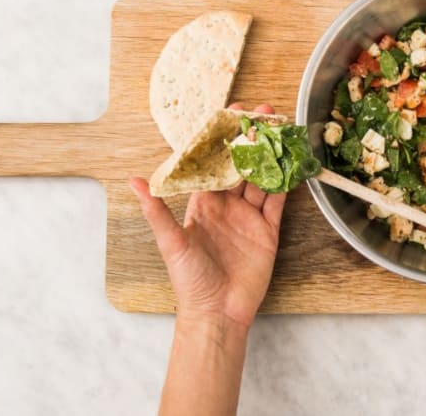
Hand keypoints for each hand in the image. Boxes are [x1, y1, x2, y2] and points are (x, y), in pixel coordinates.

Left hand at [130, 103, 285, 328]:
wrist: (217, 312)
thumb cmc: (190, 280)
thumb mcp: (171, 244)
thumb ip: (157, 211)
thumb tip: (133, 182)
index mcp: (203, 204)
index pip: (213, 164)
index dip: (222, 140)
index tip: (230, 115)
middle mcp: (227, 206)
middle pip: (241, 166)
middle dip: (251, 140)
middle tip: (263, 114)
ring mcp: (249, 218)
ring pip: (262, 179)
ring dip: (271, 156)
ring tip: (281, 131)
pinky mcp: (268, 231)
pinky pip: (278, 202)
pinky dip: (285, 184)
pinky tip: (292, 164)